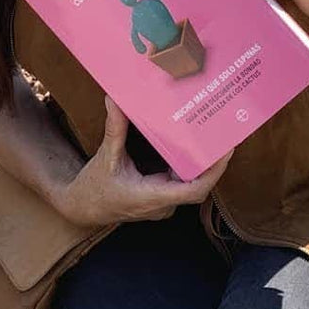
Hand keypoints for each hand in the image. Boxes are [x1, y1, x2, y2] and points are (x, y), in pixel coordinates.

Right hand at [56, 95, 233, 227]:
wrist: (83, 209)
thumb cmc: (94, 187)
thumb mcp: (105, 156)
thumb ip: (114, 128)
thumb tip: (115, 99)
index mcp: (151, 197)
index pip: (193, 190)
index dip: (213, 172)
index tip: (225, 151)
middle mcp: (162, 204)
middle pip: (198, 185)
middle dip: (214, 162)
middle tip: (225, 134)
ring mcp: (163, 204)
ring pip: (191, 184)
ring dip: (203, 164)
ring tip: (214, 137)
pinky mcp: (160, 199)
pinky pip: (181, 183)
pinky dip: (189, 166)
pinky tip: (193, 147)